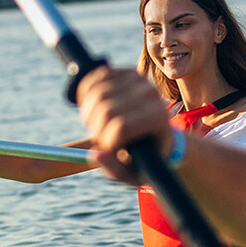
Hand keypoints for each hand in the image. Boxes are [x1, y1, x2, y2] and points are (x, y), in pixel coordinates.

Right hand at [75, 66, 172, 182]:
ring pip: (97, 94)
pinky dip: (85, 93)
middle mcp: (153, 95)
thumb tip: (95, 154)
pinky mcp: (128, 72)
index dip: (106, 141)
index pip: (120, 127)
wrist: (160, 135)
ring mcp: (140, 80)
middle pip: (105, 109)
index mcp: (158, 119)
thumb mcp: (135, 175)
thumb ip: (115, 170)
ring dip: (88, 112)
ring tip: (97, 123)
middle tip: (98, 135)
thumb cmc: (147, 159)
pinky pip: (96, 78)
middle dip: (94, 126)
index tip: (110, 148)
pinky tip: (90, 105)